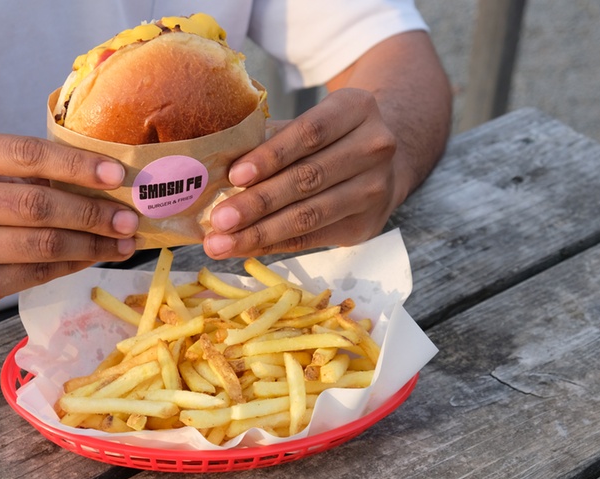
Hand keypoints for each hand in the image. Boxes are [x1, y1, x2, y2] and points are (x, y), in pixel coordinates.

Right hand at [0, 132, 138, 322]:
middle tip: (129, 217)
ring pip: (41, 244)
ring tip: (123, 241)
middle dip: (92, 211)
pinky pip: (36, 274)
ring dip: (91, 243)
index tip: (115, 175)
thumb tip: (105, 180)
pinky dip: (72, 265)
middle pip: (36, 204)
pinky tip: (94, 257)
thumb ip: (26, 171)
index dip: (75, 164)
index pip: (24, 154)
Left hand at [203, 88, 399, 258]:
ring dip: (260, 232)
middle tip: (218, 219)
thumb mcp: (309, 122)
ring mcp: (374, 190)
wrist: (384, 162)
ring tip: (222, 243)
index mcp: (356, 109)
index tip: (234, 175)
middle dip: (257, 203)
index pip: (309, 133)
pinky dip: (274, 244)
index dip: (271, 156)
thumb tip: (216, 171)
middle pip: (307, 179)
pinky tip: (245, 248)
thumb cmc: (329, 138)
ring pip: (309, 215)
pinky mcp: (365, 225)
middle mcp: (373, 149)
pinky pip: (311, 238)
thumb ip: (271, 139)